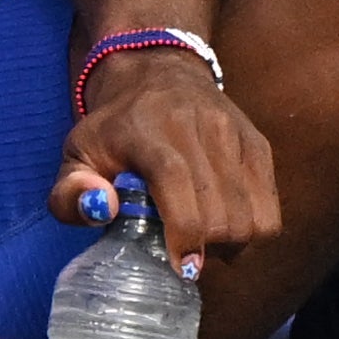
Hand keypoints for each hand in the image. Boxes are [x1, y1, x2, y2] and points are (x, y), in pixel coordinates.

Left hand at [47, 47, 278, 279]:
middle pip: (221, 210)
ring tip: (207, 239)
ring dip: (232, 243)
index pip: (175, 179)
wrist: (154, 72)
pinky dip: (252, 228)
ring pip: (251, 213)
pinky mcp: (256, 142)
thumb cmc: (112, 129)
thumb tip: (101, 209)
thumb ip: (69, 193)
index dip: (185, 230)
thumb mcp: (76, 156)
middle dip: (207, 248)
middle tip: (186, 253)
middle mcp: (195, 125)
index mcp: (146, 130)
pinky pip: (270, 205)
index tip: (184, 266)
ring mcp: (232, 132)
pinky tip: (226, 223)